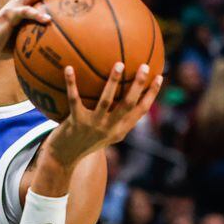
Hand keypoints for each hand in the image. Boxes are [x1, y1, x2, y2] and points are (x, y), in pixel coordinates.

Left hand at [45, 62, 163, 171]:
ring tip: (119, 65)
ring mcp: (93, 126)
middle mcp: (109, 128)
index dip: (152, 94)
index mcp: (119, 130)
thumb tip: (125, 94)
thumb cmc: (85, 141)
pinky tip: (69, 68)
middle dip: (138, 85)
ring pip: (106, 101)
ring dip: (113, 82)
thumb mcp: (105, 134)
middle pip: (128, 105)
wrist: (64, 159)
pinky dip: (71, 83)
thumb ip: (116, 119)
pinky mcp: (75, 123)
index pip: (140, 111)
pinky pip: (74, 99)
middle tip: (144, 66)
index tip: (159, 76)